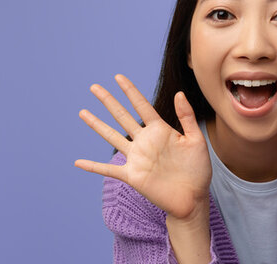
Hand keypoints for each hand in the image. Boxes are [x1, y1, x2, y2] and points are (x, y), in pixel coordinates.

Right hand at [74, 74, 211, 220]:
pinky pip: (108, 170)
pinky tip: (78, 162)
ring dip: (96, 125)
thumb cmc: (198, 169)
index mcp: (160, 130)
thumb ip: (187, 117)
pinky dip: (93, 166)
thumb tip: (178, 93)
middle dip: (108, 101)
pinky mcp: (132, 176)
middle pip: (122, 116)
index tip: (118, 77)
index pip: (142, 106)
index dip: (130, 91)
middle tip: (94, 87)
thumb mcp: (196, 141)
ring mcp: (137, 158)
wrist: (193, 199)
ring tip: (82, 112)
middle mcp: (145, 141)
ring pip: (112, 137)